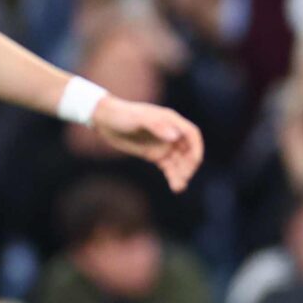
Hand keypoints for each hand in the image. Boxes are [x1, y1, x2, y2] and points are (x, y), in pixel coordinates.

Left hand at [90, 94, 204, 192]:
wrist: (106, 120)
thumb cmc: (123, 115)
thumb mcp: (139, 119)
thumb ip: (157, 126)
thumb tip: (175, 138)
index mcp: (171, 121)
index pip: (191, 135)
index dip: (196, 148)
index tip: (195, 162)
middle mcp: (171, 133)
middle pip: (188, 150)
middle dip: (189, 164)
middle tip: (184, 177)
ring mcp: (163, 145)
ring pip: (180, 162)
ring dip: (182, 174)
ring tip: (178, 187)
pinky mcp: (155, 155)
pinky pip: (169, 168)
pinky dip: (174, 177)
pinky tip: (175, 187)